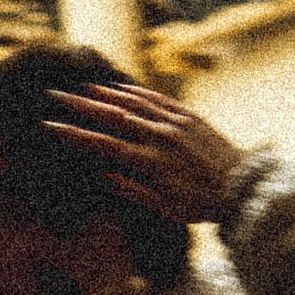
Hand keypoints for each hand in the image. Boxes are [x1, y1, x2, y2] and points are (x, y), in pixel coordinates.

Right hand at [47, 81, 250, 229]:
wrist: (244, 188)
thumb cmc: (202, 206)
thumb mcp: (165, 208)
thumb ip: (132, 190)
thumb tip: (101, 176)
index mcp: (150, 163)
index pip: (103, 144)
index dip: (74, 134)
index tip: (50, 125)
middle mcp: (160, 138)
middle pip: (112, 116)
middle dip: (81, 104)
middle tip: (56, 94)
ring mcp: (176, 124)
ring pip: (134, 102)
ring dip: (105, 92)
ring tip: (82, 86)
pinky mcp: (190, 116)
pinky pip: (158, 99)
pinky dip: (137, 90)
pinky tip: (120, 86)